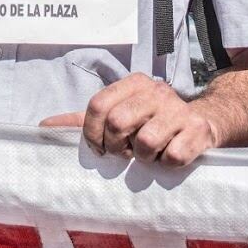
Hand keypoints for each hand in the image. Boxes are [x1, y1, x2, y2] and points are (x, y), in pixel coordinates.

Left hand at [39, 72, 219, 166]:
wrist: (203, 122)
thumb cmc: (152, 121)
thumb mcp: (119, 113)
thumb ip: (83, 121)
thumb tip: (43, 128)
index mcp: (134, 83)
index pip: (97, 104)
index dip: (92, 133)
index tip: (99, 148)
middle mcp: (156, 91)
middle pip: (118, 122)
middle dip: (116, 147)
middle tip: (124, 153)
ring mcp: (179, 110)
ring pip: (146, 142)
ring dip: (143, 158)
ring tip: (149, 154)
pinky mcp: (198, 131)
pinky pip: (173, 156)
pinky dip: (167, 164)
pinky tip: (169, 157)